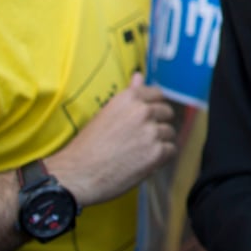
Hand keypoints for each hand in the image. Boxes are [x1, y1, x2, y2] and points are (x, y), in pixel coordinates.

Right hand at [46, 73, 176, 206]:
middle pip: (167, 113)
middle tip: (142, 138)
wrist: (78, 174)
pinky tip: (145, 161)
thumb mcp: (106, 113)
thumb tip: (139, 76)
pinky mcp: (157, 152)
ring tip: (140, 151)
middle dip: (158, 124)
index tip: (148, 117)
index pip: (158, 94)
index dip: (154, 107)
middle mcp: (143, 111)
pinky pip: (171, 150)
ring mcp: (152, 131)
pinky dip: (162, 157)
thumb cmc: (88, 146)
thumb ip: (128, 95)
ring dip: (160, 142)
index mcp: (129, 98)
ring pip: (170, 132)